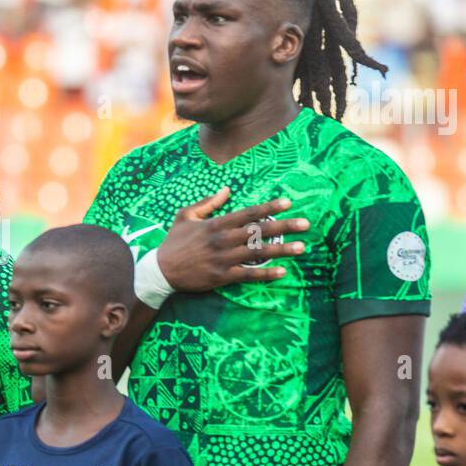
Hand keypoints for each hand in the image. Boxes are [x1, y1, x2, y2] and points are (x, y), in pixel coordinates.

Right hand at [156, 187, 309, 292]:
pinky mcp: (222, 276)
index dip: (269, 207)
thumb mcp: (185, 216)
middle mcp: (223, 240)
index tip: (288, 203)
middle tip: (306, 224)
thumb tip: (227, 190)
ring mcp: (223, 259)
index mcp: (216, 224)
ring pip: (258, 252)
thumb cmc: (174, 242)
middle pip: (259, 231)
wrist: (160, 270)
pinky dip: (265, 274)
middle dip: (284, 226)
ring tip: (301, 248)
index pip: (248, 213)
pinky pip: (248, 275)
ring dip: (281, 250)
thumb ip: (208, 203)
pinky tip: (282, 272)